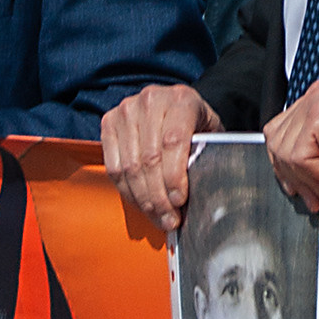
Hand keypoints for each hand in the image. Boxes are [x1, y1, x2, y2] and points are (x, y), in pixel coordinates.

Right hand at [99, 83, 218, 234]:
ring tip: (157, 216)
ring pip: (129, 167)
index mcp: (181, 99)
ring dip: (143, 200)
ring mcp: (127, 111)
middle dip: (159, 197)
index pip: (173, 141)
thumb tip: (201, 195)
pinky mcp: (109, 123)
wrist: (175, 105)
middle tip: (169, 218)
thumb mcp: (209, 132)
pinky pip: (113, 167)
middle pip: (149, 159)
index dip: (174, 176)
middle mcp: (151, 100)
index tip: (179, 201)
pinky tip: (141, 203)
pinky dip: (127, 192)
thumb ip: (206, 155)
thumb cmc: (195, 123)